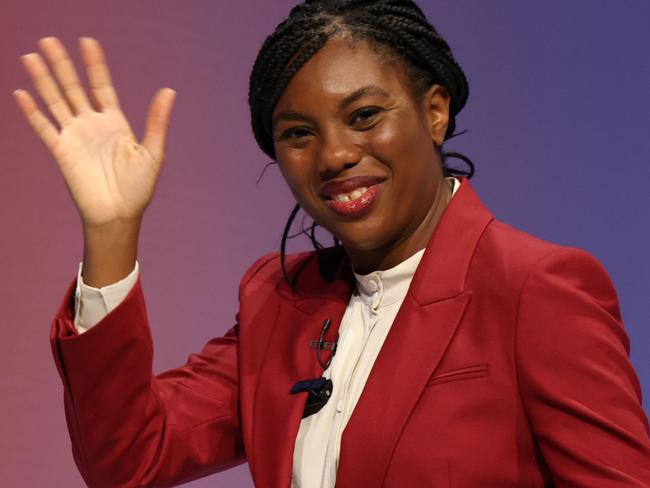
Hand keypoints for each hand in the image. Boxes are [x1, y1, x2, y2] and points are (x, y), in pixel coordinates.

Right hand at [13, 37, 175, 227]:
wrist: (119, 215)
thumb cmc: (139, 188)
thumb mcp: (153, 152)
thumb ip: (157, 121)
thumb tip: (169, 91)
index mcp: (116, 123)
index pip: (102, 86)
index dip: (95, 65)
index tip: (87, 42)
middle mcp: (93, 126)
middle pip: (74, 88)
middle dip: (63, 65)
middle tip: (50, 40)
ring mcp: (76, 137)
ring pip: (56, 101)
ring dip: (44, 80)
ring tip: (32, 56)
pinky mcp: (62, 152)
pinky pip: (44, 128)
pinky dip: (33, 111)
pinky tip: (22, 93)